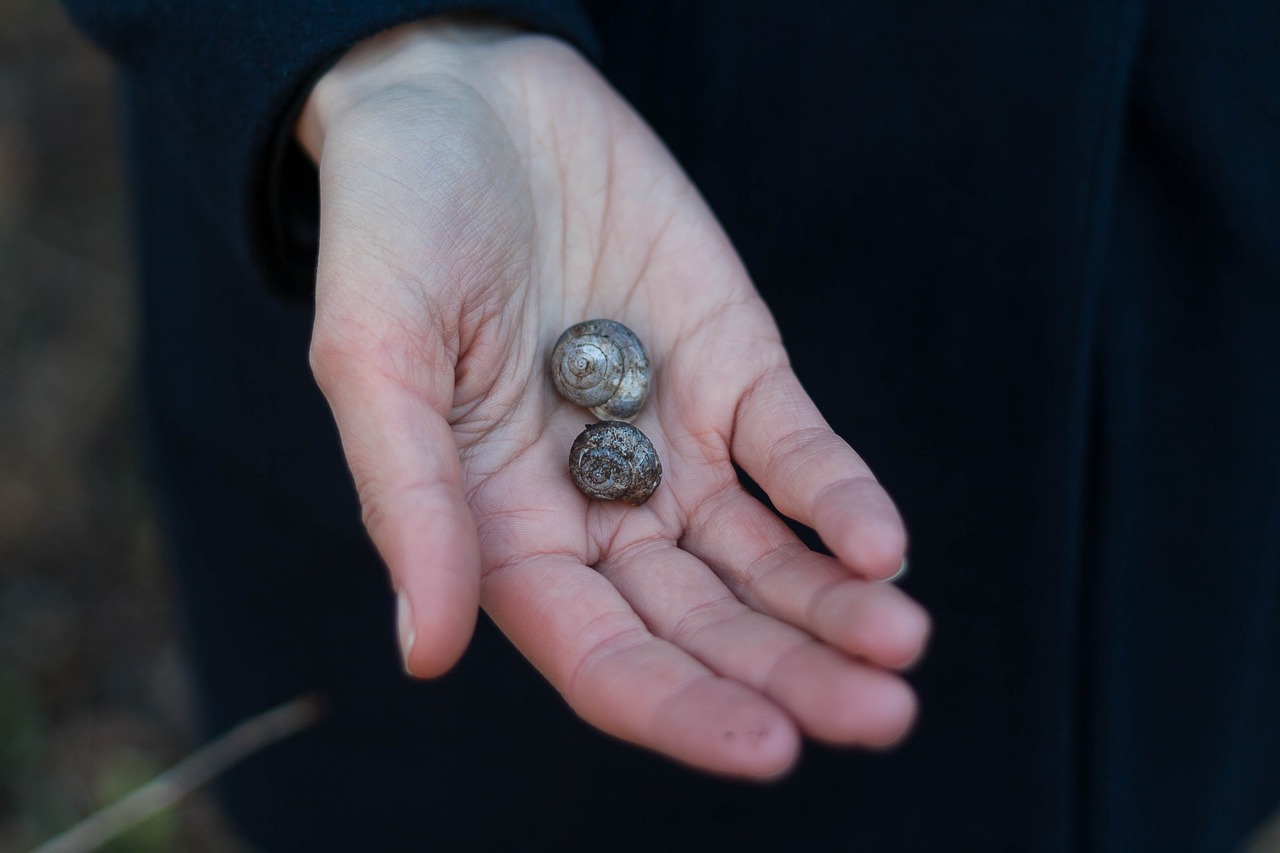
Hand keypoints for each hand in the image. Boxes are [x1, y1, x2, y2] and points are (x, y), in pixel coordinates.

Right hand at [298, 19, 928, 777]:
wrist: (470, 98)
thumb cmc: (395, 223)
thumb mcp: (376, 353)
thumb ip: (411, 499)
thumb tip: (427, 649)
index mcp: (504, 529)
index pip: (601, 653)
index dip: (681, 708)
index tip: (768, 748)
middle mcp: (596, 506)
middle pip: (704, 624)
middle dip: (791, 676)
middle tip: (882, 714)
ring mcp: (672, 440)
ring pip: (765, 558)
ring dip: (834, 607)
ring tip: (902, 650)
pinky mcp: (734, 369)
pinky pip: (795, 451)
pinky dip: (838, 498)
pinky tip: (879, 545)